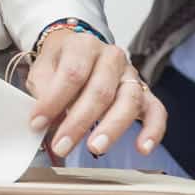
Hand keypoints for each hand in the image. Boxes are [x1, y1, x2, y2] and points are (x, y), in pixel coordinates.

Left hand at [27, 31, 167, 160]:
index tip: (37, 124)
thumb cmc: (60, 63)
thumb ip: (43, 91)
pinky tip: (142, 148)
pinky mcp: (145, 92)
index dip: (54, 101)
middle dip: (79, 122)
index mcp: (83, 46)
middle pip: (101, 90)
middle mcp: (111, 57)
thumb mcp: (43, 70)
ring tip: (95, 148)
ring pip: (129, 100)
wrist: (77, 51)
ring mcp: (131, 74)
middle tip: (62, 146)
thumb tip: (43, 120)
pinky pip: (157, 111)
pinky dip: (153, 130)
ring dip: (112, 128)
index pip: (72, 73)